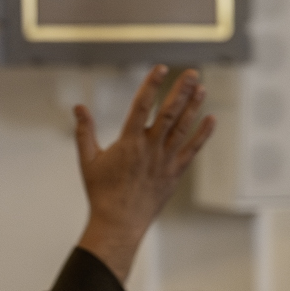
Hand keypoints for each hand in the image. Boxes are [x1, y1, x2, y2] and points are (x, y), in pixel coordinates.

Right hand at [74, 66, 215, 282]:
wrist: (120, 221)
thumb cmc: (101, 190)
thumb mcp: (87, 159)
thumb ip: (84, 131)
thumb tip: (78, 106)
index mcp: (129, 141)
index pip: (142, 106)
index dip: (152, 85)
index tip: (161, 68)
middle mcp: (151, 148)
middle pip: (169, 113)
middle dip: (181, 91)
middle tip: (192, 72)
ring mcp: (166, 160)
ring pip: (183, 128)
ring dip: (194, 106)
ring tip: (201, 88)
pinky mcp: (176, 172)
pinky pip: (193, 149)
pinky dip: (203, 134)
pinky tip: (211, 118)